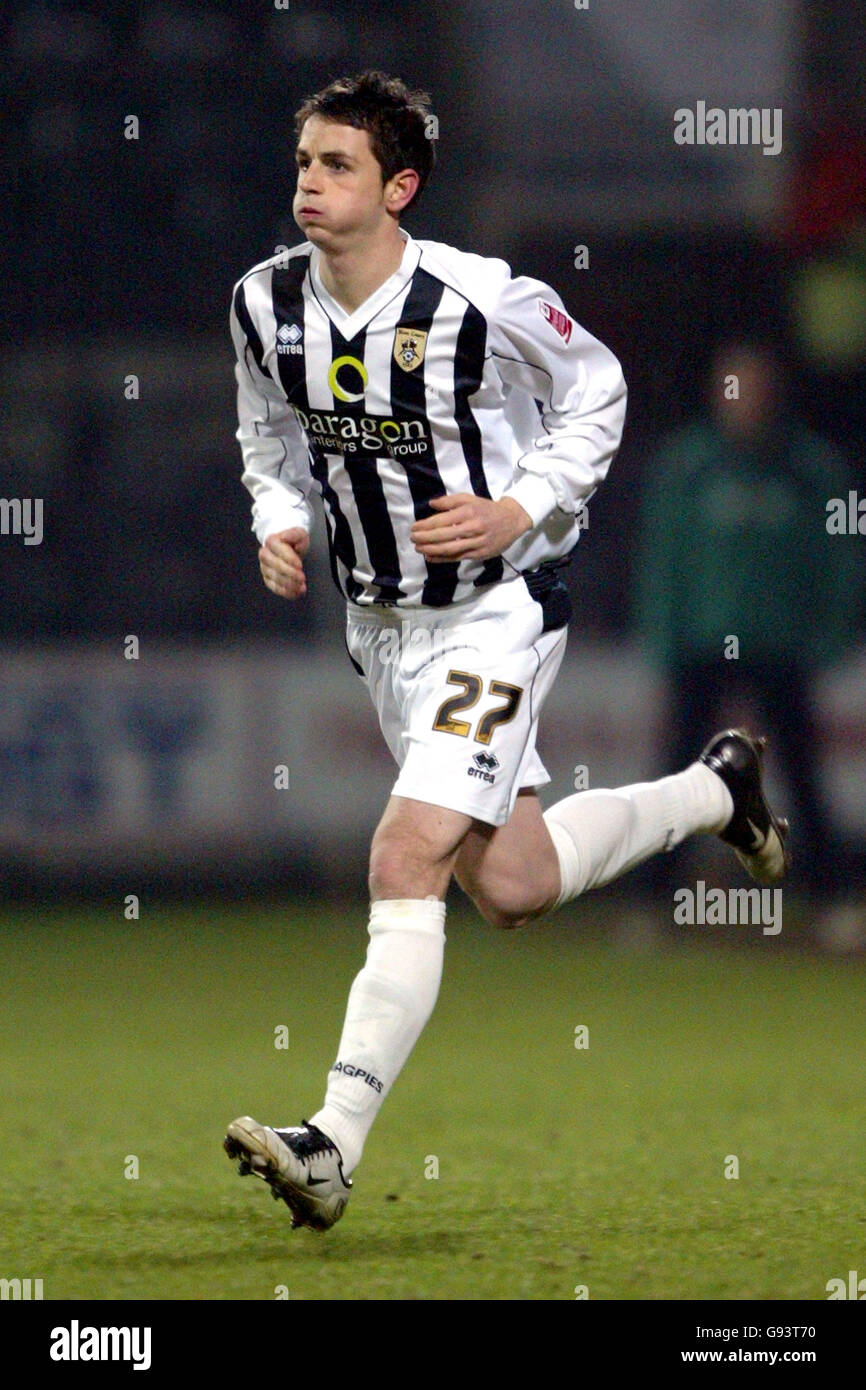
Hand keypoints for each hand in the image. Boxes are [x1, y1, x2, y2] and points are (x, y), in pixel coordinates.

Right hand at [259, 528, 309, 598]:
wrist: (289, 549)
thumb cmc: (294, 542)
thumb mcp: (298, 534)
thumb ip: (294, 535)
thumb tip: (287, 541)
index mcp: (271, 541)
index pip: (279, 550)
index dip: (289, 559)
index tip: (300, 565)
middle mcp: (265, 554)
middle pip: (275, 566)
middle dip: (290, 573)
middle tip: (302, 577)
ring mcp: (265, 568)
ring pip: (275, 578)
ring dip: (289, 584)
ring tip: (302, 586)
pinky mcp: (268, 579)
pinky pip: (275, 588)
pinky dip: (287, 592)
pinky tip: (297, 593)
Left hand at [410, 494, 531, 562]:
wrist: (512, 520)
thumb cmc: (487, 509)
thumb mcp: (470, 499)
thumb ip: (450, 501)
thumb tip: (431, 504)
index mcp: (468, 512)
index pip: (442, 520)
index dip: (425, 525)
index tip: (414, 527)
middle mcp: (472, 528)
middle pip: (443, 536)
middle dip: (424, 538)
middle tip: (412, 538)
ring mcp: (476, 543)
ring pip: (449, 548)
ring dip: (431, 549)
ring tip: (418, 548)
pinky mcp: (479, 554)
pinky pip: (457, 557)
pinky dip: (442, 559)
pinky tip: (430, 557)